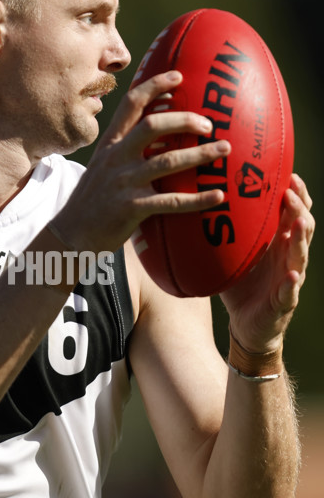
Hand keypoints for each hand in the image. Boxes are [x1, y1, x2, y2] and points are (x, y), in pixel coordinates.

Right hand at [53, 71, 230, 252]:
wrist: (70, 236)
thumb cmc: (92, 202)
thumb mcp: (102, 167)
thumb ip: (125, 149)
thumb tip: (161, 135)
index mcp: (110, 145)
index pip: (131, 104)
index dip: (155, 86)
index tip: (178, 75)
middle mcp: (116, 158)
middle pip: (153, 125)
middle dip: (185, 119)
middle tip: (209, 124)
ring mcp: (124, 183)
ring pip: (168, 161)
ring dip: (200, 154)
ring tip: (224, 149)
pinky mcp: (131, 208)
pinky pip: (171, 201)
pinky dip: (198, 199)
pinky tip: (218, 195)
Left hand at [221, 174, 314, 351]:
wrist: (247, 324)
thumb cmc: (241, 285)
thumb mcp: (232, 255)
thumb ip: (223, 233)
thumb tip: (193, 206)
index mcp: (279, 242)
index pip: (293, 213)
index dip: (296, 194)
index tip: (289, 173)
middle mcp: (289, 256)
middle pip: (303, 226)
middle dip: (299, 208)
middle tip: (291, 191)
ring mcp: (291, 278)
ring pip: (301, 254)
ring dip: (301, 237)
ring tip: (298, 222)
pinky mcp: (284, 301)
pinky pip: (290, 291)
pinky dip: (292, 283)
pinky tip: (292, 275)